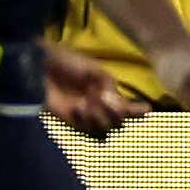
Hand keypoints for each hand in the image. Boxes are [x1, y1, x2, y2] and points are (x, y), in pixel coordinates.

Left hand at [37, 41, 151, 138]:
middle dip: (116, 113)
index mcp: (106, 91)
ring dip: (101, 117)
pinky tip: (79, 107)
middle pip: (118, 120)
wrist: (41, 65)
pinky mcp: (69, 119)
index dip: (138, 110)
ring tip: (88, 103)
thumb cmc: (68, 62)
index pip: (126, 105)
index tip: (148, 110)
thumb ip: (109, 85)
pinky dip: (86, 120)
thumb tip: (117, 101)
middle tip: (105, 100)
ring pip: (104, 127)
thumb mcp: (94, 70)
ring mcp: (85, 113)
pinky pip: (85, 127)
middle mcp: (98, 105)